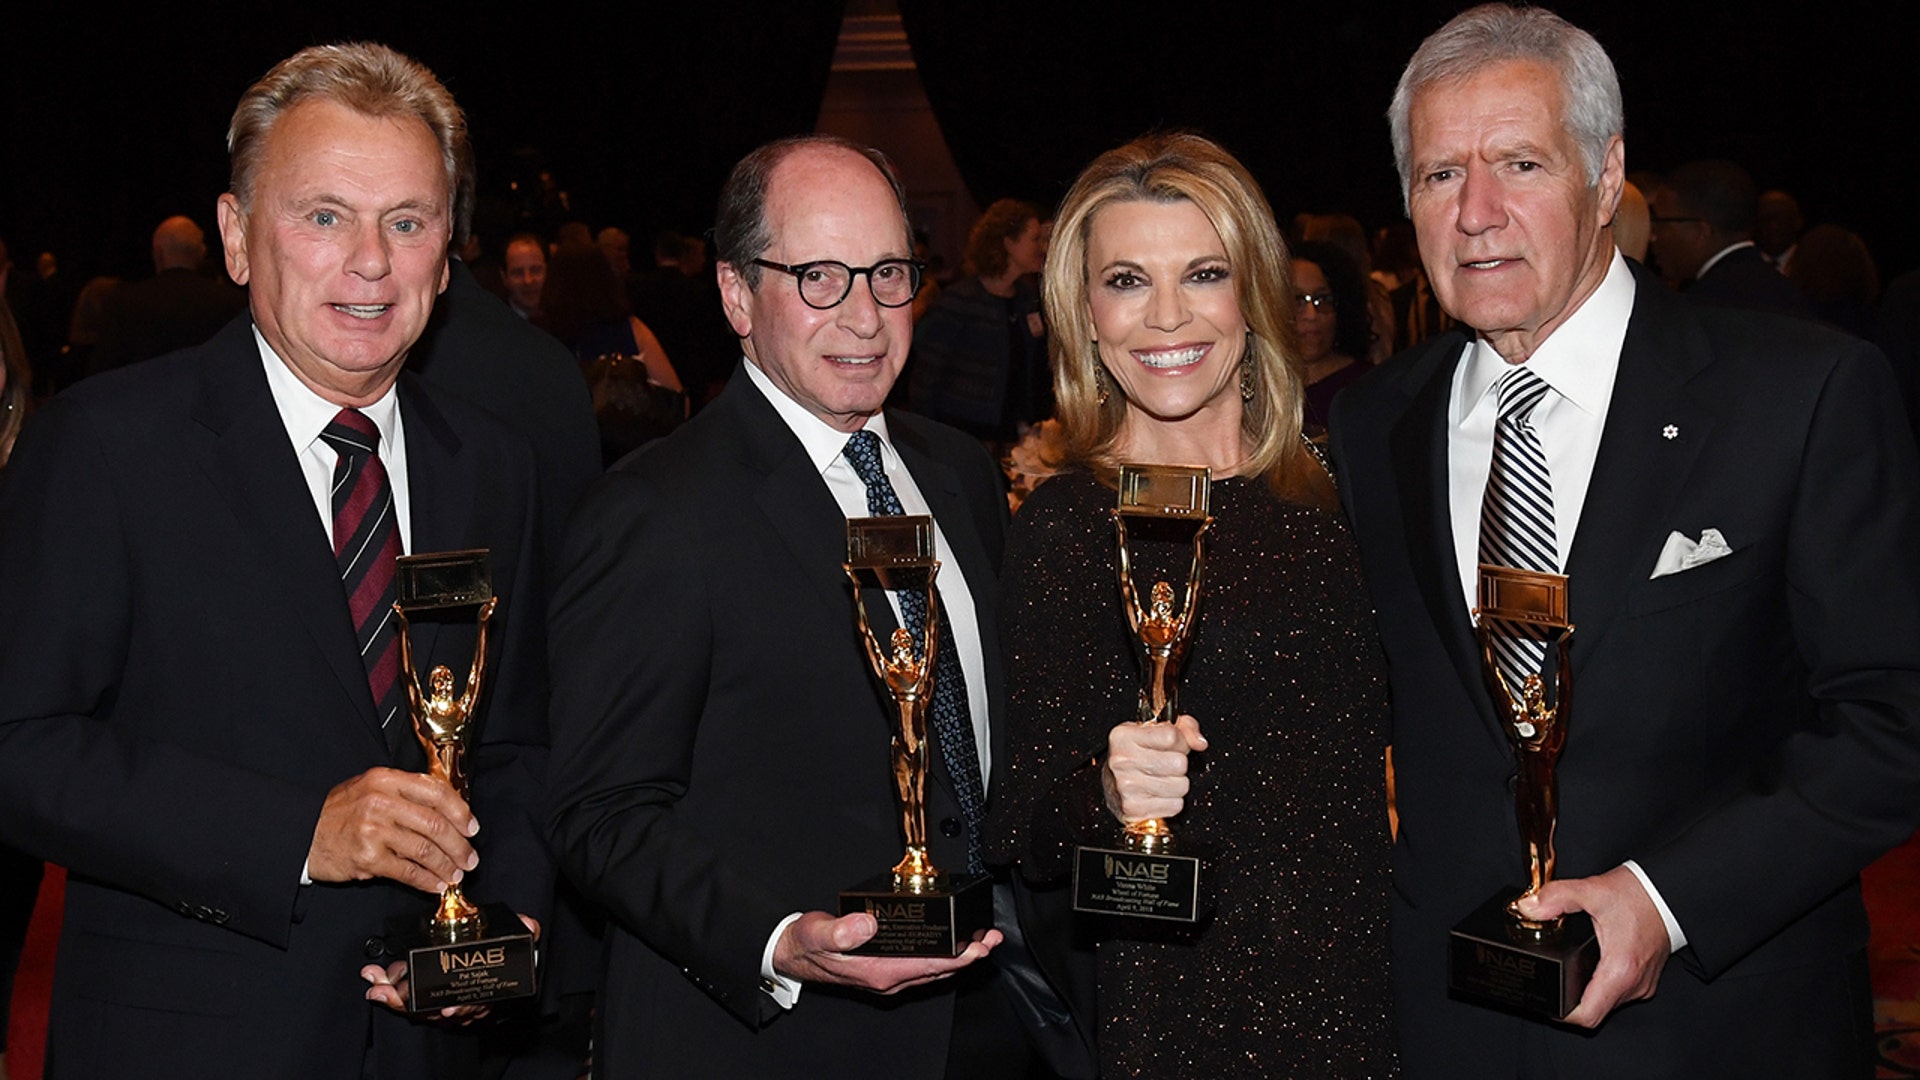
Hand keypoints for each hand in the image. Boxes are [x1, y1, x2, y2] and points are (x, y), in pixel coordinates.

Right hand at [308, 767, 478, 894]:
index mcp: (386, 780)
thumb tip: (448, 809)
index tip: (472, 827)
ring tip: (456, 874)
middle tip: (469, 858)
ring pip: (425, 849)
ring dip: (446, 865)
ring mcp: (373, 830)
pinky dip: (426, 880)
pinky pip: (407, 871)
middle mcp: (380, 802)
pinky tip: (436, 884)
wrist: (301, 834)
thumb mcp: (370, 788)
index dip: (460, 811)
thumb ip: (405, 792)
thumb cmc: (339, 812)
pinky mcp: (367, 858)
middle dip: (459, 845)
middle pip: (435, 823)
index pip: (435, 792)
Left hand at [362, 914, 539, 1020]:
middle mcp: (457, 1001)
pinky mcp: (421, 997)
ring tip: (376, 983)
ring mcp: (438, 1002)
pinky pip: (403, 1000)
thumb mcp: (517, 938)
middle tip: (386, 991)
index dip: (460, 1008)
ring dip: (391, 995)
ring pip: (413, 1008)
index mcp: (479, 990)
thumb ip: (526, 930)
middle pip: (433, 1010)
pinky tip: (374, 979)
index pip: (470, 1003)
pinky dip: (387, 990)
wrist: (484, 956)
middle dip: (407, 1002)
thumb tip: (529, 923)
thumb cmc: (498, 953)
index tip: (447, 1009)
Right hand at [771, 911, 998, 993]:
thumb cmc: (805, 943)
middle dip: (968, 955)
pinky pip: (922, 965)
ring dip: (959, 956)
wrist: (792, 954)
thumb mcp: (819, 933)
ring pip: (934, 968)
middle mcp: (888, 978)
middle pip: (939, 969)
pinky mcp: (886, 968)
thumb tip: (868, 923)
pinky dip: (942, 956)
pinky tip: (951, 945)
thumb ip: (841, 931)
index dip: (958, 957)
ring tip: (981, 940)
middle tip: (991, 939)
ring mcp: (888, 976)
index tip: (979, 946)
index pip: (929, 966)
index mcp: (879, 971)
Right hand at [1102, 715, 1206, 824]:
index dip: (1179, 742)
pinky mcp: (1134, 809)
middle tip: (1165, 765)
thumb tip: (1200, 743)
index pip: (1171, 736)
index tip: (1171, 746)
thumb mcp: (1155, 731)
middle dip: (1178, 765)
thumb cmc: (1136, 756)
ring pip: (1181, 785)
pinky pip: (1175, 805)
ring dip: (1176, 784)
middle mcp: (1121, 760)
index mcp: (1123, 736)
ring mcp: (1126, 786)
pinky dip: (1171, 802)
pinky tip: (1157, 795)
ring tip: (1161, 780)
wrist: (1111, 786)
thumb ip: (1185, 728)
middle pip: (1179, 763)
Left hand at [1514, 865, 1669, 1027]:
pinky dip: (1601, 983)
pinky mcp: (1645, 978)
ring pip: (1607, 1002)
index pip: (1588, 1015)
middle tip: (1549, 983)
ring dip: (1587, 992)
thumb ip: (1557, 898)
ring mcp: (1642, 983)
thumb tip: (1529, 908)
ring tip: (1567, 973)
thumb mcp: (1592, 890)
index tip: (1546, 1003)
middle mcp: (1633, 984)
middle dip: (1569, 1001)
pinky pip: (1618, 991)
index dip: (1562, 1015)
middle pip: (1595, 1010)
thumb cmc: (1640, 895)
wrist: (1670, 892)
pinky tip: (1589, 966)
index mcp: (1619, 970)